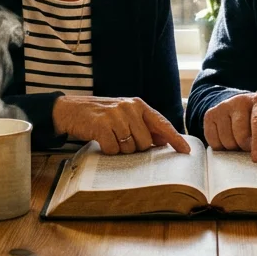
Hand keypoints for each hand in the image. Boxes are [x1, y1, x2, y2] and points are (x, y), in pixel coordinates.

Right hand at [52, 96, 191, 155]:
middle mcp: (129, 108)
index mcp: (138, 105)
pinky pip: (114, 150)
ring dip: (120, 149)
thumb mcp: (124, 115)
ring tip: (110, 137)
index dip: (175, 138)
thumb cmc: (100, 115)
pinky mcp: (102, 125)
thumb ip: (143, 125)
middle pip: (145, 142)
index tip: (186, 150)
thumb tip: (163, 141)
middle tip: (121, 139)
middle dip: (135, 148)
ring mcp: (116, 116)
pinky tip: (101, 140)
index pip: (162, 123)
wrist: (70, 109)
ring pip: (130, 147)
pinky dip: (108, 150)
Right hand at [203, 92, 256, 162]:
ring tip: (241, 142)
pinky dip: (222, 148)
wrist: (241, 105)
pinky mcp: (210, 115)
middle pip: (241, 136)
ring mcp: (223, 107)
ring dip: (235, 149)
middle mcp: (240, 101)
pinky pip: (213, 142)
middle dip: (247, 148)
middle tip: (252, 146)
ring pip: (227, 141)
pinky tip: (229, 139)